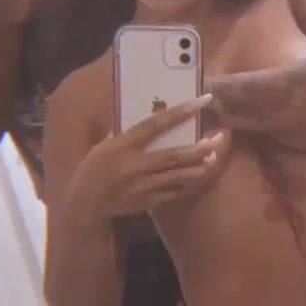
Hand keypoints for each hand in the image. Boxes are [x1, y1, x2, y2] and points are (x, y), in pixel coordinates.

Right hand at [78, 94, 228, 218]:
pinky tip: (197, 176)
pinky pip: (173, 192)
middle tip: (219, 138)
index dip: (181, 112)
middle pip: (175, 155)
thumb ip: (125, 132)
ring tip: (214, 157)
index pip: (156, 124)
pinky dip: (186, 184)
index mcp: (124, 145)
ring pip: (179, 175)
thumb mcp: (105, 145)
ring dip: (199, 167)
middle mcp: (136, 165)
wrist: (86, 203)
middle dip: (200, 147)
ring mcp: (144, 185)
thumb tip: (146, 118)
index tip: (202, 101)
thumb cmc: (93, 169)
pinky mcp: (148, 201)